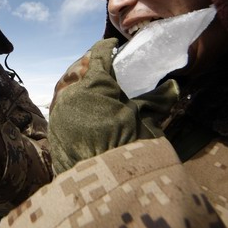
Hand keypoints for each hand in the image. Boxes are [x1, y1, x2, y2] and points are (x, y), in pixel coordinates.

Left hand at [48, 38, 178, 172]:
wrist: (105, 181)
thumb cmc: (128, 144)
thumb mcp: (145, 118)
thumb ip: (157, 99)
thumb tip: (173, 85)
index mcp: (94, 82)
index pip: (98, 55)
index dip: (106, 48)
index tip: (112, 45)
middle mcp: (71, 92)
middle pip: (80, 71)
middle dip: (91, 67)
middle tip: (104, 68)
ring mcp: (59, 111)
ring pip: (68, 88)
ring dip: (80, 86)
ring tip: (94, 89)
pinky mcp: (54, 129)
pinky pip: (63, 108)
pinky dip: (73, 105)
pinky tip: (85, 110)